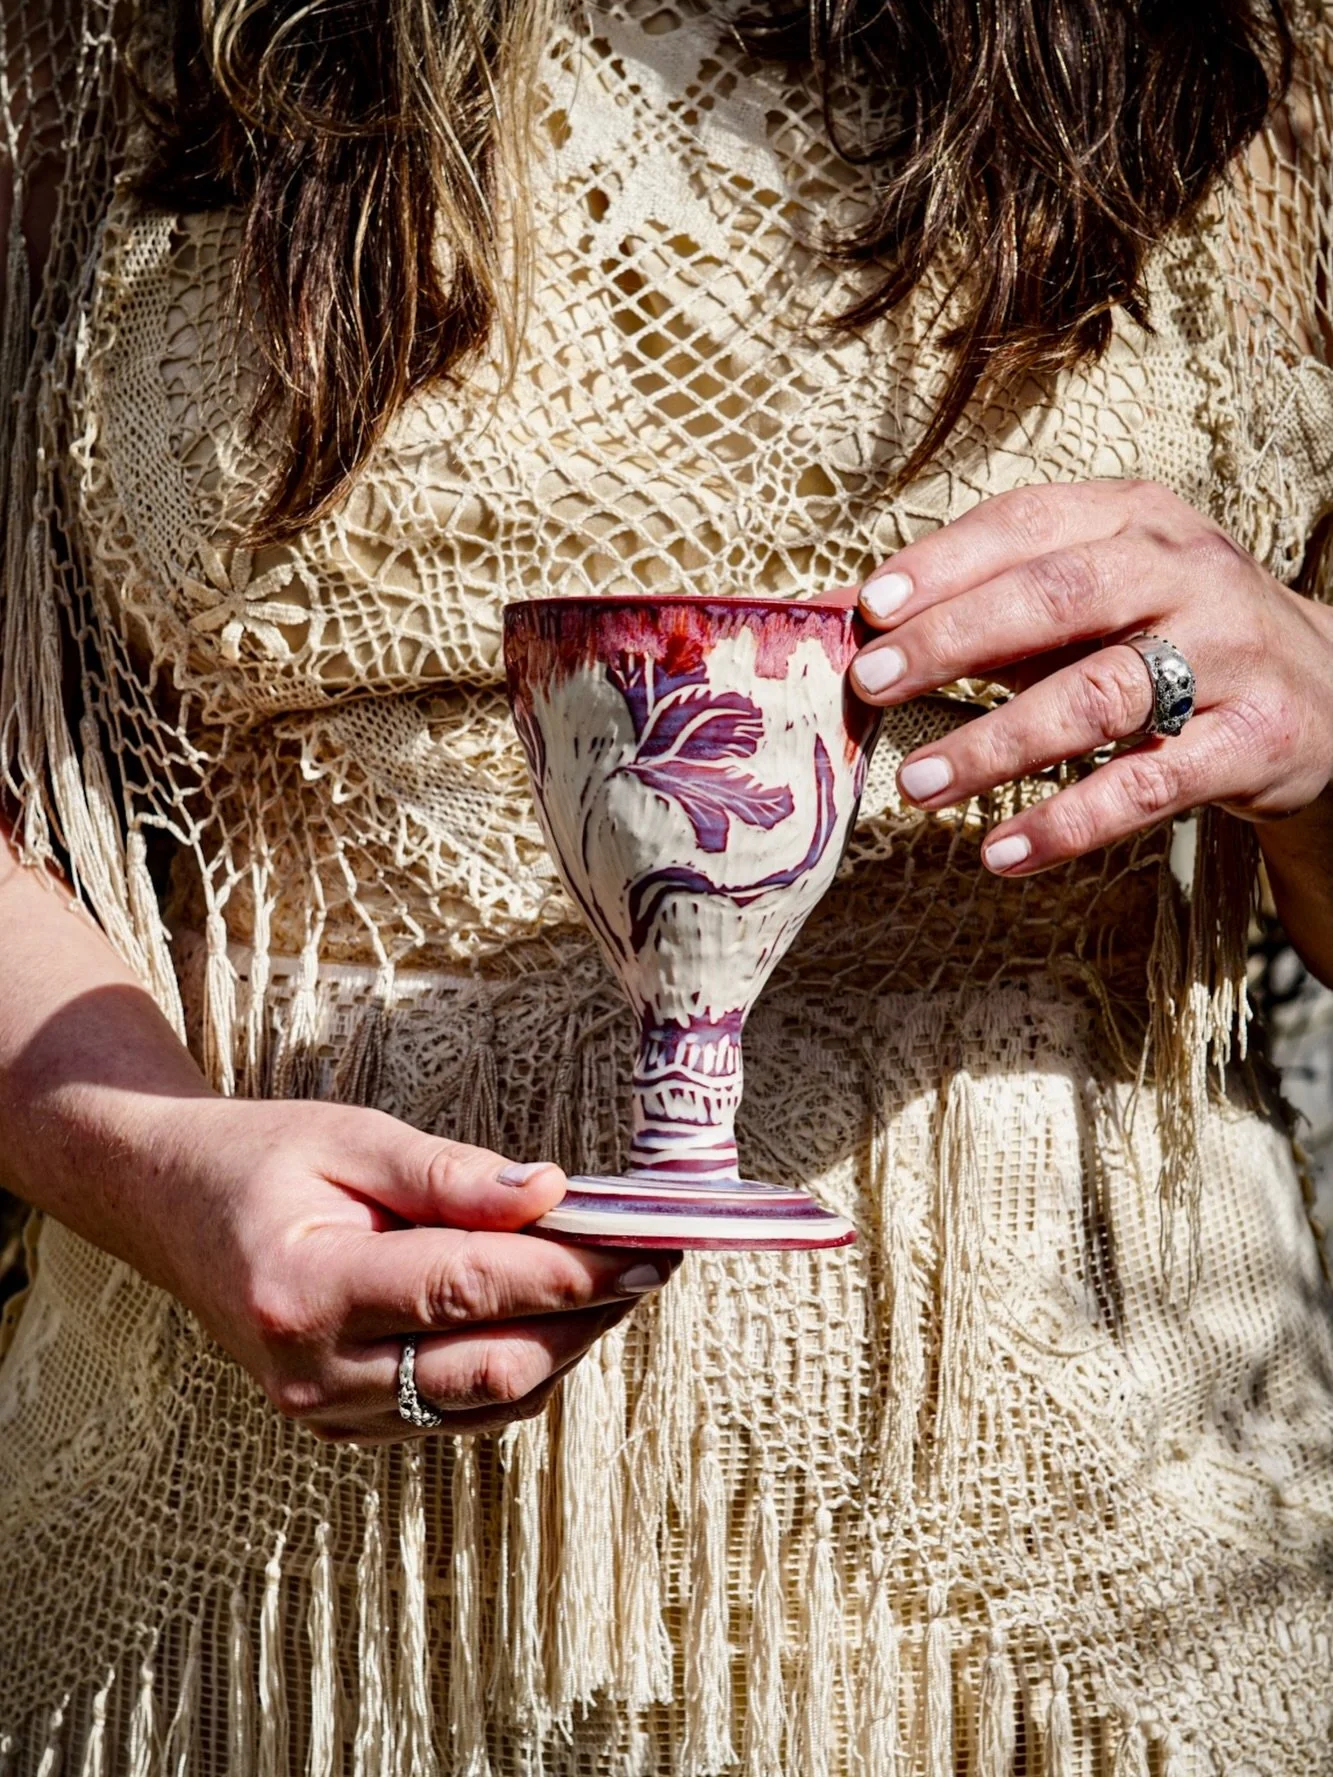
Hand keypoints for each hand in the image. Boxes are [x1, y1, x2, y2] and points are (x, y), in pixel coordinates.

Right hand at [138, 1095, 675, 1443]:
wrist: (175, 1209)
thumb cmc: (264, 1159)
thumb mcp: (352, 1137)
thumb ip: (450, 1174)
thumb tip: (551, 1194)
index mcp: (305, 1290)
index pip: (466, 1290)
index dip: (567, 1271)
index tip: (645, 1243)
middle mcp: (315, 1374)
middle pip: (491, 1365)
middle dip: (586, 1316)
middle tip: (650, 1261)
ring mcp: (329, 1414)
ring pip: (488, 1401)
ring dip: (565, 1346)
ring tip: (614, 1281)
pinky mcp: (348, 1428)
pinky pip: (460, 1413)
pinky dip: (520, 1368)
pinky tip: (551, 1314)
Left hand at [849, 481, 1332, 875]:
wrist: (1328, 691)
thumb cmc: (1174, 636)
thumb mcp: (1097, 595)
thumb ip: (990, 604)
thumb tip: (854, 624)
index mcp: (1135, 520)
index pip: (1027, 525)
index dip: (944, 564)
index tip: (869, 608)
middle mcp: (1185, 573)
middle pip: (1058, 598)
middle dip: (954, 640)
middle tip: (869, 684)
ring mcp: (1227, 655)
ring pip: (1100, 695)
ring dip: (996, 744)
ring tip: (918, 783)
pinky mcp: (1251, 741)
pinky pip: (1147, 785)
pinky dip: (1068, 821)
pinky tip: (1004, 849)